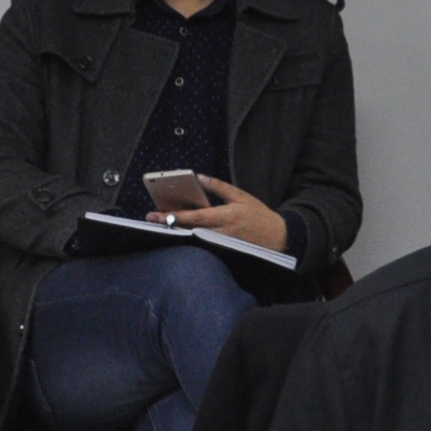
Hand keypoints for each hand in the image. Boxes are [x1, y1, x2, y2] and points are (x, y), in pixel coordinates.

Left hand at [167, 176, 290, 253]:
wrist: (278, 238)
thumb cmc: (259, 215)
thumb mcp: (241, 196)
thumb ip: (220, 187)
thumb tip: (201, 178)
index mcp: (227, 216)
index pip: (196, 217)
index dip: (175, 216)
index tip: (158, 214)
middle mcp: (222, 233)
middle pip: (190, 230)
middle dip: (170, 225)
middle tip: (152, 219)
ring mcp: (222, 245)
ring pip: (194, 240)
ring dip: (177, 233)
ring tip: (161, 225)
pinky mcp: (224, 252)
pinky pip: (203, 246)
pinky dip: (190, 239)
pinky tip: (179, 234)